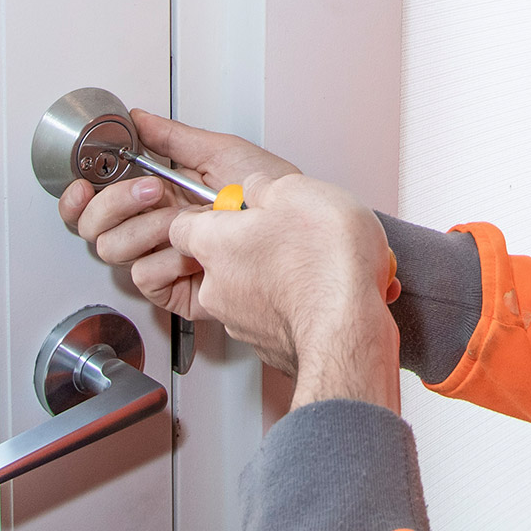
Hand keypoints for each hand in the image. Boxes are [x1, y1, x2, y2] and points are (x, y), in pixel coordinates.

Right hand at [61, 109, 298, 317]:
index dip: (79, 195)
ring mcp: (162, 258)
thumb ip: (173, 137)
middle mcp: (154, 227)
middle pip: (94, 227)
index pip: (96, 200)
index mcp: (158, 194)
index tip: (83, 183)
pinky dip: (167, 262)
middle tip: (155, 192)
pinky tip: (194, 253)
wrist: (295, 233)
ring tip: (185, 220)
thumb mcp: (223, 152)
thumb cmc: (270, 194)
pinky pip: (143, 277)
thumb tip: (138, 117)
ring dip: (147, 229)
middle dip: (117, 203)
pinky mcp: (173, 289)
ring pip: (113, 249)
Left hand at [170, 173, 400, 412]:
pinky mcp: (268, 344)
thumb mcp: (296, 190)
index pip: (180, 225)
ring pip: (246, 290)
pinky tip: (318, 292)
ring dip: (271, 276)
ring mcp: (240, 321)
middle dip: (248, 246)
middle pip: (218, 260)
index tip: (231, 208)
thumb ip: (263, 186)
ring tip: (310, 264)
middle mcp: (217, 287)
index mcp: (213, 244)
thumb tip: (259, 188)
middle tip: (283, 234)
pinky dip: (290, 305)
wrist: (350, 325)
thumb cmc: (324, 262)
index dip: (207, 213)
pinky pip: (273, 317)